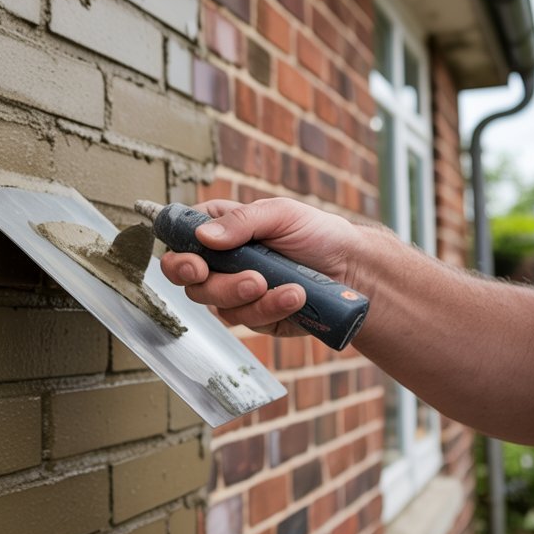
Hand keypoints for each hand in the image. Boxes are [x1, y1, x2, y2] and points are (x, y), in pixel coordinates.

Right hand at [158, 197, 364, 335]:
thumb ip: (241, 220)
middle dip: (217, 285)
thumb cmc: (317, 233)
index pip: (181, 242)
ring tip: (286, 286)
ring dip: (251, 298)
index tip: (196, 264)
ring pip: (218, 306)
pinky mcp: (255, 316)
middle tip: (249, 280)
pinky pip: (249, 320)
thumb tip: (204, 237)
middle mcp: (221, 262)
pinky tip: (294, 297)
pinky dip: (272, 308)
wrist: (353, 270)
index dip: (180, 256)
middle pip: (192, 282)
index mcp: (221, 230)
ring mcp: (236, 292)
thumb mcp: (280, 213)